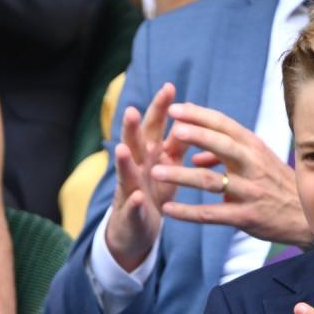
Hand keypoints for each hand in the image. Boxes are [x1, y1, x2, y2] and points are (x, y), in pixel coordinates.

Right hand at [105, 83, 188, 270]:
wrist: (138, 227)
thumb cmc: (156, 189)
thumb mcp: (169, 164)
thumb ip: (177, 141)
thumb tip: (191, 114)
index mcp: (150, 153)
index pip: (154, 126)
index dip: (160, 108)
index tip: (169, 87)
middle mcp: (137, 166)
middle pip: (134, 143)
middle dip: (132, 128)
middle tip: (132, 111)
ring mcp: (130, 189)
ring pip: (126, 173)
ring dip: (123, 161)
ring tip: (122, 149)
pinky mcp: (131, 212)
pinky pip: (132, 206)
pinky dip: (134, 202)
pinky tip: (136, 196)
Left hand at [150, 102, 312, 246]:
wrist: (307, 217)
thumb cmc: (276, 184)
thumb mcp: (257, 161)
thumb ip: (225, 155)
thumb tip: (196, 155)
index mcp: (253, 147)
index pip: (224, 125)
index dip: (199, 116)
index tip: (174, 108)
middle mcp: (252, 165)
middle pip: (222, 145)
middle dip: (196, 135)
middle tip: (172, 130)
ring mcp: (249, 191)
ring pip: (211, 181)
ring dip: (182, 175)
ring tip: (156, 172)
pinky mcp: (245, 216)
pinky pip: (212, 214)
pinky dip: (188, 212)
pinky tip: (167, 210)